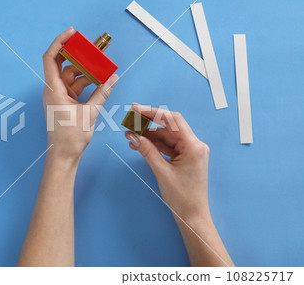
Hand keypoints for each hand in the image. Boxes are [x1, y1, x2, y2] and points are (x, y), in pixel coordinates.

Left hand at [42, 27, 118, 159]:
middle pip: (63, 65)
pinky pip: (76, 87)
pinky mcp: (65, 103)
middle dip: (78, 55)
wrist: (64, 156)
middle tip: (93, 48)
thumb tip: (113, 78)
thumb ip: (102, 93)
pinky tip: (100, 80)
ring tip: (101, 65)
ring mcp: (59, 97)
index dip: (59, 42)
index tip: (72, 33)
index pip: (50, 58)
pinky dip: (87, 83)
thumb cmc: (70, 137)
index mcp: (53, 90)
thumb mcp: (90, 113)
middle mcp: (53, 90)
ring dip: (85, 71)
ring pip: (71, 76)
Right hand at [124, 103, 210, 223]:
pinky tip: (140, 143)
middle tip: (130, 118)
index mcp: (194, 146)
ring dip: (149, 134)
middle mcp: (195, 145)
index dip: (152, 112)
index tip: (136, 109)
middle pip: (169, 126)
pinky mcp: (185, 157)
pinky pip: (168, 145)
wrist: (192, 216)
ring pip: (167, 135)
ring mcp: (191, 151)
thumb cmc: (182, 197)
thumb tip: (133, 135)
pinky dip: (154, 144)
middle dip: (149, 122)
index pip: (172, 121)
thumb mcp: (161, 172)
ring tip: (130, 134)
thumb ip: (147, 151)